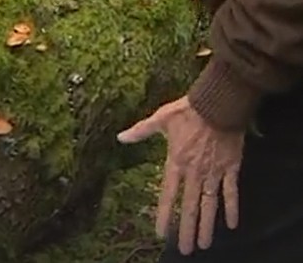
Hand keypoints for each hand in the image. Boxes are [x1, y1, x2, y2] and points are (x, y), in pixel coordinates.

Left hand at [117, 96, 244, 254]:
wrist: (218, 104)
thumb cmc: (188, 110)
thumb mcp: (160, 118)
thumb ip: (140, 131)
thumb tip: (120, 137)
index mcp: (176, 162)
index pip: (168, 194)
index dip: (164, 215)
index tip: (161, 233)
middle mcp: (195, 172)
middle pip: (190, 206)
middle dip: (186, 230)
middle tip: (184, 249)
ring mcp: (214, 172)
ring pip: (210, 205)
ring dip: (207, 226)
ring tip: (204, 245)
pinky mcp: (231, 168)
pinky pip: (231, 192)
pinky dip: (232, 209)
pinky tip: (231, 225)